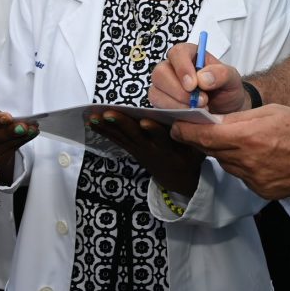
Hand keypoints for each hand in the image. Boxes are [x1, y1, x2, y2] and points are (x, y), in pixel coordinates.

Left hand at [87, 109, 203, 195]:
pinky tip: (91, 121)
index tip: (144, 121)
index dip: (154, 130)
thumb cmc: (190, 155)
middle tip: (108, 114)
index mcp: (170, 148)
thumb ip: (194, 132)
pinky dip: (103, 130)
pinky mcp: (133, 150)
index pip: (162, 138)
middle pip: (135, 136)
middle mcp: (152, 149)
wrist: (179, 180)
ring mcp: (140, 150)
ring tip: (93, 116)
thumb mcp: (198, 147)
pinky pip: (117, 140)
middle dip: (121, 124)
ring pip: (122, 137)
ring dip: (107, 126)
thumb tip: (196, 110)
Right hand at [149, 42, 248, 113]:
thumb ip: (221, 74)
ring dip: (176, 104)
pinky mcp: (162, 103)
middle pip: (160, 73)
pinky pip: (157, 108)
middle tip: (200, 101)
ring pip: (156, 92)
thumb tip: (202, 78)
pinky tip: (189, 117)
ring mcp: (165, 86)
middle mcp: (173, 68)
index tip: (193, 85)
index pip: (177, 53)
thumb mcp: (232, 78)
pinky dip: (173, 114)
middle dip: (178, 91)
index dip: (182, 68)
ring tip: (199, 110)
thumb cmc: (227, 89)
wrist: (227, 110)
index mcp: (189, 54)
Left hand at [170, 104, 289, 199]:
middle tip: (200, 129)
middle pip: (213, 151)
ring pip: (228, 164)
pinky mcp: (263, 192)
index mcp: (248, 136)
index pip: (204, 137)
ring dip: (227, 152)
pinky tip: (261, 155)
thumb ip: (239, 118)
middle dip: (204, 140)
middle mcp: (248, 161)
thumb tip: (214, 121)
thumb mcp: (270, 111)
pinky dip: (244, 165)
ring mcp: (255, 180)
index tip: (175, 126)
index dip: (185, 132)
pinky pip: (243, 177)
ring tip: (243, 140)